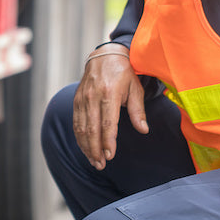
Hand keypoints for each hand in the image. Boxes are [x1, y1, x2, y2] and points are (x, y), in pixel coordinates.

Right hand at [72, 44, 147, 169]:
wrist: (104, 55)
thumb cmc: (124, 73)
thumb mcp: (135, 88)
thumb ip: (138, 110)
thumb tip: (143, 130)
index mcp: (109, 93)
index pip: (107, 123)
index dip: (108, 141)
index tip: (110, 156)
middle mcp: (92, 96)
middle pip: (92, 129)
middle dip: (95, 149)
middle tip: (101, 165)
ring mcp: (82, 98)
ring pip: (81, 128)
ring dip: (86, 147)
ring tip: (94, 161)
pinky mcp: (76, 101)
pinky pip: (76, 123)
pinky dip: (80, 138)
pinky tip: (85, 149)